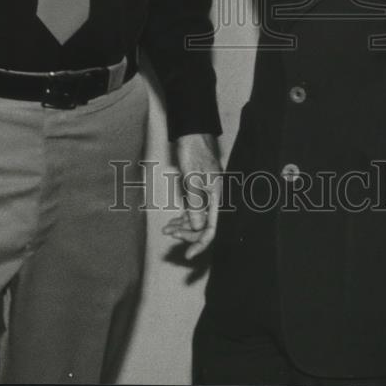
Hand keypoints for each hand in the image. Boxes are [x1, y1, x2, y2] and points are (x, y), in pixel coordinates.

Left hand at [161, 132, 221, 259]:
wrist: (192, 130)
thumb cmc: (193, 150)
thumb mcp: (192, 178)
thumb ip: (196, 204)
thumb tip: (198, 228)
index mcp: (217, 194)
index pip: (212, 227)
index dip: (200, 243)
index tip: (188, 255)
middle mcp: (216, 195)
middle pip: (205, 225)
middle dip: (188, 233)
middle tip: (169, 233)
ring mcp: (209, 192)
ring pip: (199, 217)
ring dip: (184, 225)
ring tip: (167, 230)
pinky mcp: (202, 188)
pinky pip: (196, 208)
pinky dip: (185, 216)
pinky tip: (173, 222)